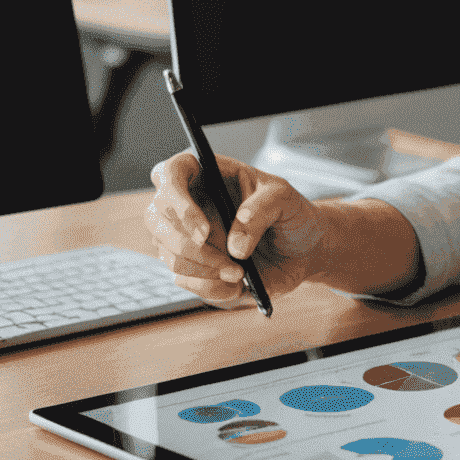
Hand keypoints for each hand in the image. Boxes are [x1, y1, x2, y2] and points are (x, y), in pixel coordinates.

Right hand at [145, 151, 329, 305]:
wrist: (302, 249)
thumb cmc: (290, 213)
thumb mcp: (285, 199)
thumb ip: (262, 210)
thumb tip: (234, 246)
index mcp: (208, 174)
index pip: (170, 173)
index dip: (176, 200)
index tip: (202, 230)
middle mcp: (189, 203)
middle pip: (157, 219)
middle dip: (190, 246)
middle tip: (229, 258)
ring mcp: (185, 236)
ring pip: (169, 254)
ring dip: (205, 269)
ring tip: (241, 271)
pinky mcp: (192, 266)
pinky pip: (184, 280)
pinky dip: (211, 286)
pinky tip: (237, 283)